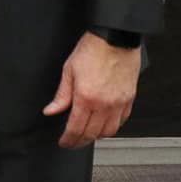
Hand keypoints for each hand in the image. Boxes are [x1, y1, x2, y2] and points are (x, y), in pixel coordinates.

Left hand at [43, 31, 141, 147]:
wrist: (114, 39)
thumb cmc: (92, 50)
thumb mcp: (69, 70)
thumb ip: (61, 95)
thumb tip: (51, 110)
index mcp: (86, 97)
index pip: (76, 128)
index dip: (68, 139)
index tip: (64, 142)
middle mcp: (104, 104)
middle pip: (92, 134)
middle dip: (80, 141)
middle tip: (72, 142)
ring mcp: (119, 104)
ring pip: (109, 132)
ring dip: (97, 137)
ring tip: (87, 135)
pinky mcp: (129, 100)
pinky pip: (121, 122)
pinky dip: (112, 127)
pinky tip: (104, 124)